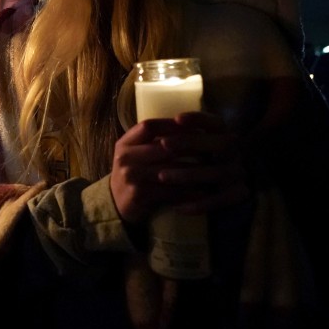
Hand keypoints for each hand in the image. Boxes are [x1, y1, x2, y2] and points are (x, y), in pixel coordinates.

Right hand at [110, 112, 248, 223]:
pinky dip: (187, 191)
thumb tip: (185, 125)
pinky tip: (202, 191)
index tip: (194, 127)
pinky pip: (169, 191)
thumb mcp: (133, 153)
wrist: (115, 202)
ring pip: (170, 170)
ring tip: (213, 168)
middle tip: (210, 147)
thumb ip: (149, 141)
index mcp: (124, 143)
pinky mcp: (139, 195)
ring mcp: (131, 176)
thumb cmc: (132, 173)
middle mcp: (125, 157)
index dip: (172, 125)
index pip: (148, 126)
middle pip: (163, 146)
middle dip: (189, 147)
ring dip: (193, 170)